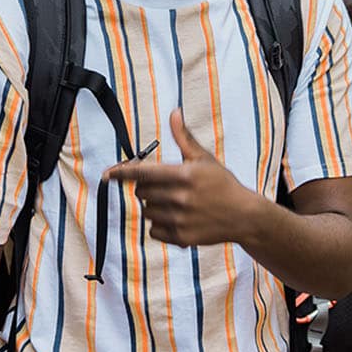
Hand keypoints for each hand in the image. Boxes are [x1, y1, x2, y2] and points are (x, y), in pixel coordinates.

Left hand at [103, 108, 256, 246]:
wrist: (243, 216)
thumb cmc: (222, 184)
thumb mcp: (204, 158)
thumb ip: (184, 137)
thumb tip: (174, 112)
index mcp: (184, 175)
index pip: (143, 173)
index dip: (122, 172)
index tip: (108, 174)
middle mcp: (180, 198)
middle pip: (142, 192)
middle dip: (147, 188)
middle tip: (163, 186)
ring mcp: (180, 220)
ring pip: (147, 212)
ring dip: (154, 206)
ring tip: (173, 203)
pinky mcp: (181, 238)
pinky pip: (154, 231)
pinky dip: (159, 225)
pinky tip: (175, 219)